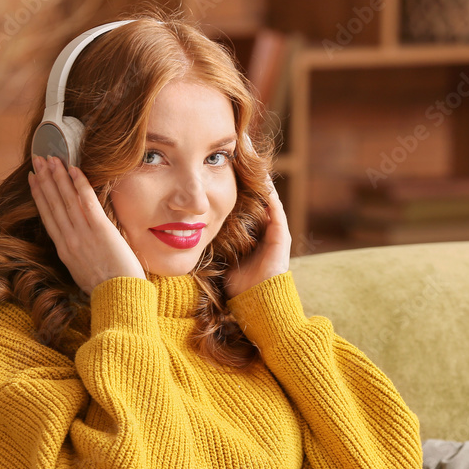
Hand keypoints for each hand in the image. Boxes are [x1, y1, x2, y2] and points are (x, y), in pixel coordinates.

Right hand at [29, 155, 145, 295]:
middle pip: (53, 203)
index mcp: (64, 250)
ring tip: (50, 158)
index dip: (39, 195)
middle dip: (44, 179)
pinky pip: (86, 201)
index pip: (48, 216)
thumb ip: (78, 255)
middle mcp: (69, 239)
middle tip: (37, 159)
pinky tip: (73, 169)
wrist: (118, 297)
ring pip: (66, 199)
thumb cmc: (107, 288)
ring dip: (57, 176)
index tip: (32, 179)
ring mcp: (83, 233)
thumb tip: (78, 245)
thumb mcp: (83, 273)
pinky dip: (78, 183)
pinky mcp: (99, 229)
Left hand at [224, 174, 290, 298]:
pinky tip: (264, 184)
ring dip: (263, 187)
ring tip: (254, 169)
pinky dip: (271, 198)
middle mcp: (266, 234)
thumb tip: (187, 241)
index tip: (225, 179)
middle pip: (258, 204)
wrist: (256, 301)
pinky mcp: (281, 237)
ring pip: (269, 204)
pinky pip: (277, 212)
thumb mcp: (221, 261)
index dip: (237, 195)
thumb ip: (212, 249)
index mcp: (253, 238)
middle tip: (240, 167)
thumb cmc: (237, 287)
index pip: (246, 211)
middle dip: (250, 187)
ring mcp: (276, 235)